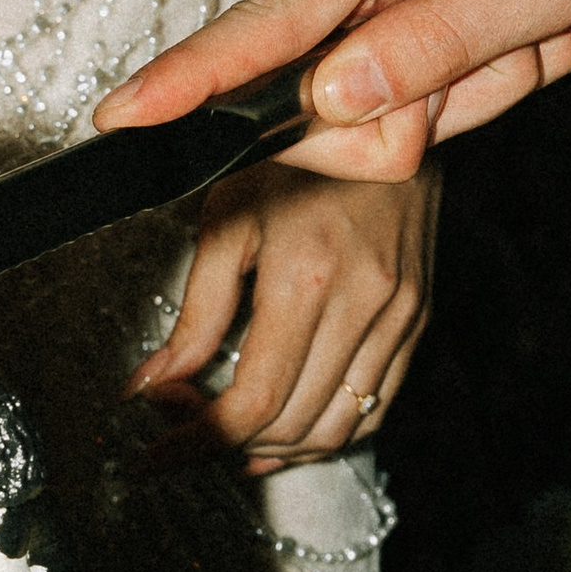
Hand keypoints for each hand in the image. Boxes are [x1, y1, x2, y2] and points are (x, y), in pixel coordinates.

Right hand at [91, 0, 570, 181]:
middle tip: (532, 46)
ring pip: (377, 96)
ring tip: (532, 15)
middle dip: (438, 106)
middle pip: (330, 98)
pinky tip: (517, 11)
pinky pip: (399, 72)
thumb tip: (328, 102)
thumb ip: (439, 45)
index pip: (270, 21)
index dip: (193, 80)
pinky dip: (472, 63)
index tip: (118, 119)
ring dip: (472, 81)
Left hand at [125, 166, 439, 475]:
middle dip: (225, 441)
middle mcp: (364, 302)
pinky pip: (376, 406)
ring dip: (275, 449)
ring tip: (226, 438)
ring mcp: (400, 315)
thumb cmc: (297, 153)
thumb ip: (195, 313)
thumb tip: (153, 384)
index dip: (198, 441)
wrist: (389, 114)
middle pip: (291, 423)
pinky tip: (284, 432)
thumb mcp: (227, 219)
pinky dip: (325, 434)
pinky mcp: (418, 319)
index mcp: (309, 275)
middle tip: (179, 425)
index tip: (156, 457)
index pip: (254, 399)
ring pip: (336, 428)